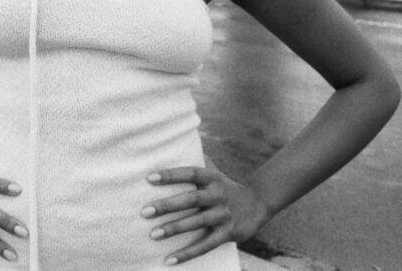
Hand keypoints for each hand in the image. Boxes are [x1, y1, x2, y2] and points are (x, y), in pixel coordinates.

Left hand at [140, 166, 269, 265]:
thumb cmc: (221, 186)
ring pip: (197, 223)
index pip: (190, 173)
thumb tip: (170, 142)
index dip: (171, 175)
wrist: (256, 204)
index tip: (150, 177)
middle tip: (144, 211)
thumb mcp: (212, 171)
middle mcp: (218, 195)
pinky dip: (187, 253)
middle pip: (191, 199)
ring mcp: (224, 215)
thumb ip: (194, 159)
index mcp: (212, 178)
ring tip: (153, 234)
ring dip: (174, 229)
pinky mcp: (228, 234)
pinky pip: (205, 245)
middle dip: (167, 206)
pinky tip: (169, 259)